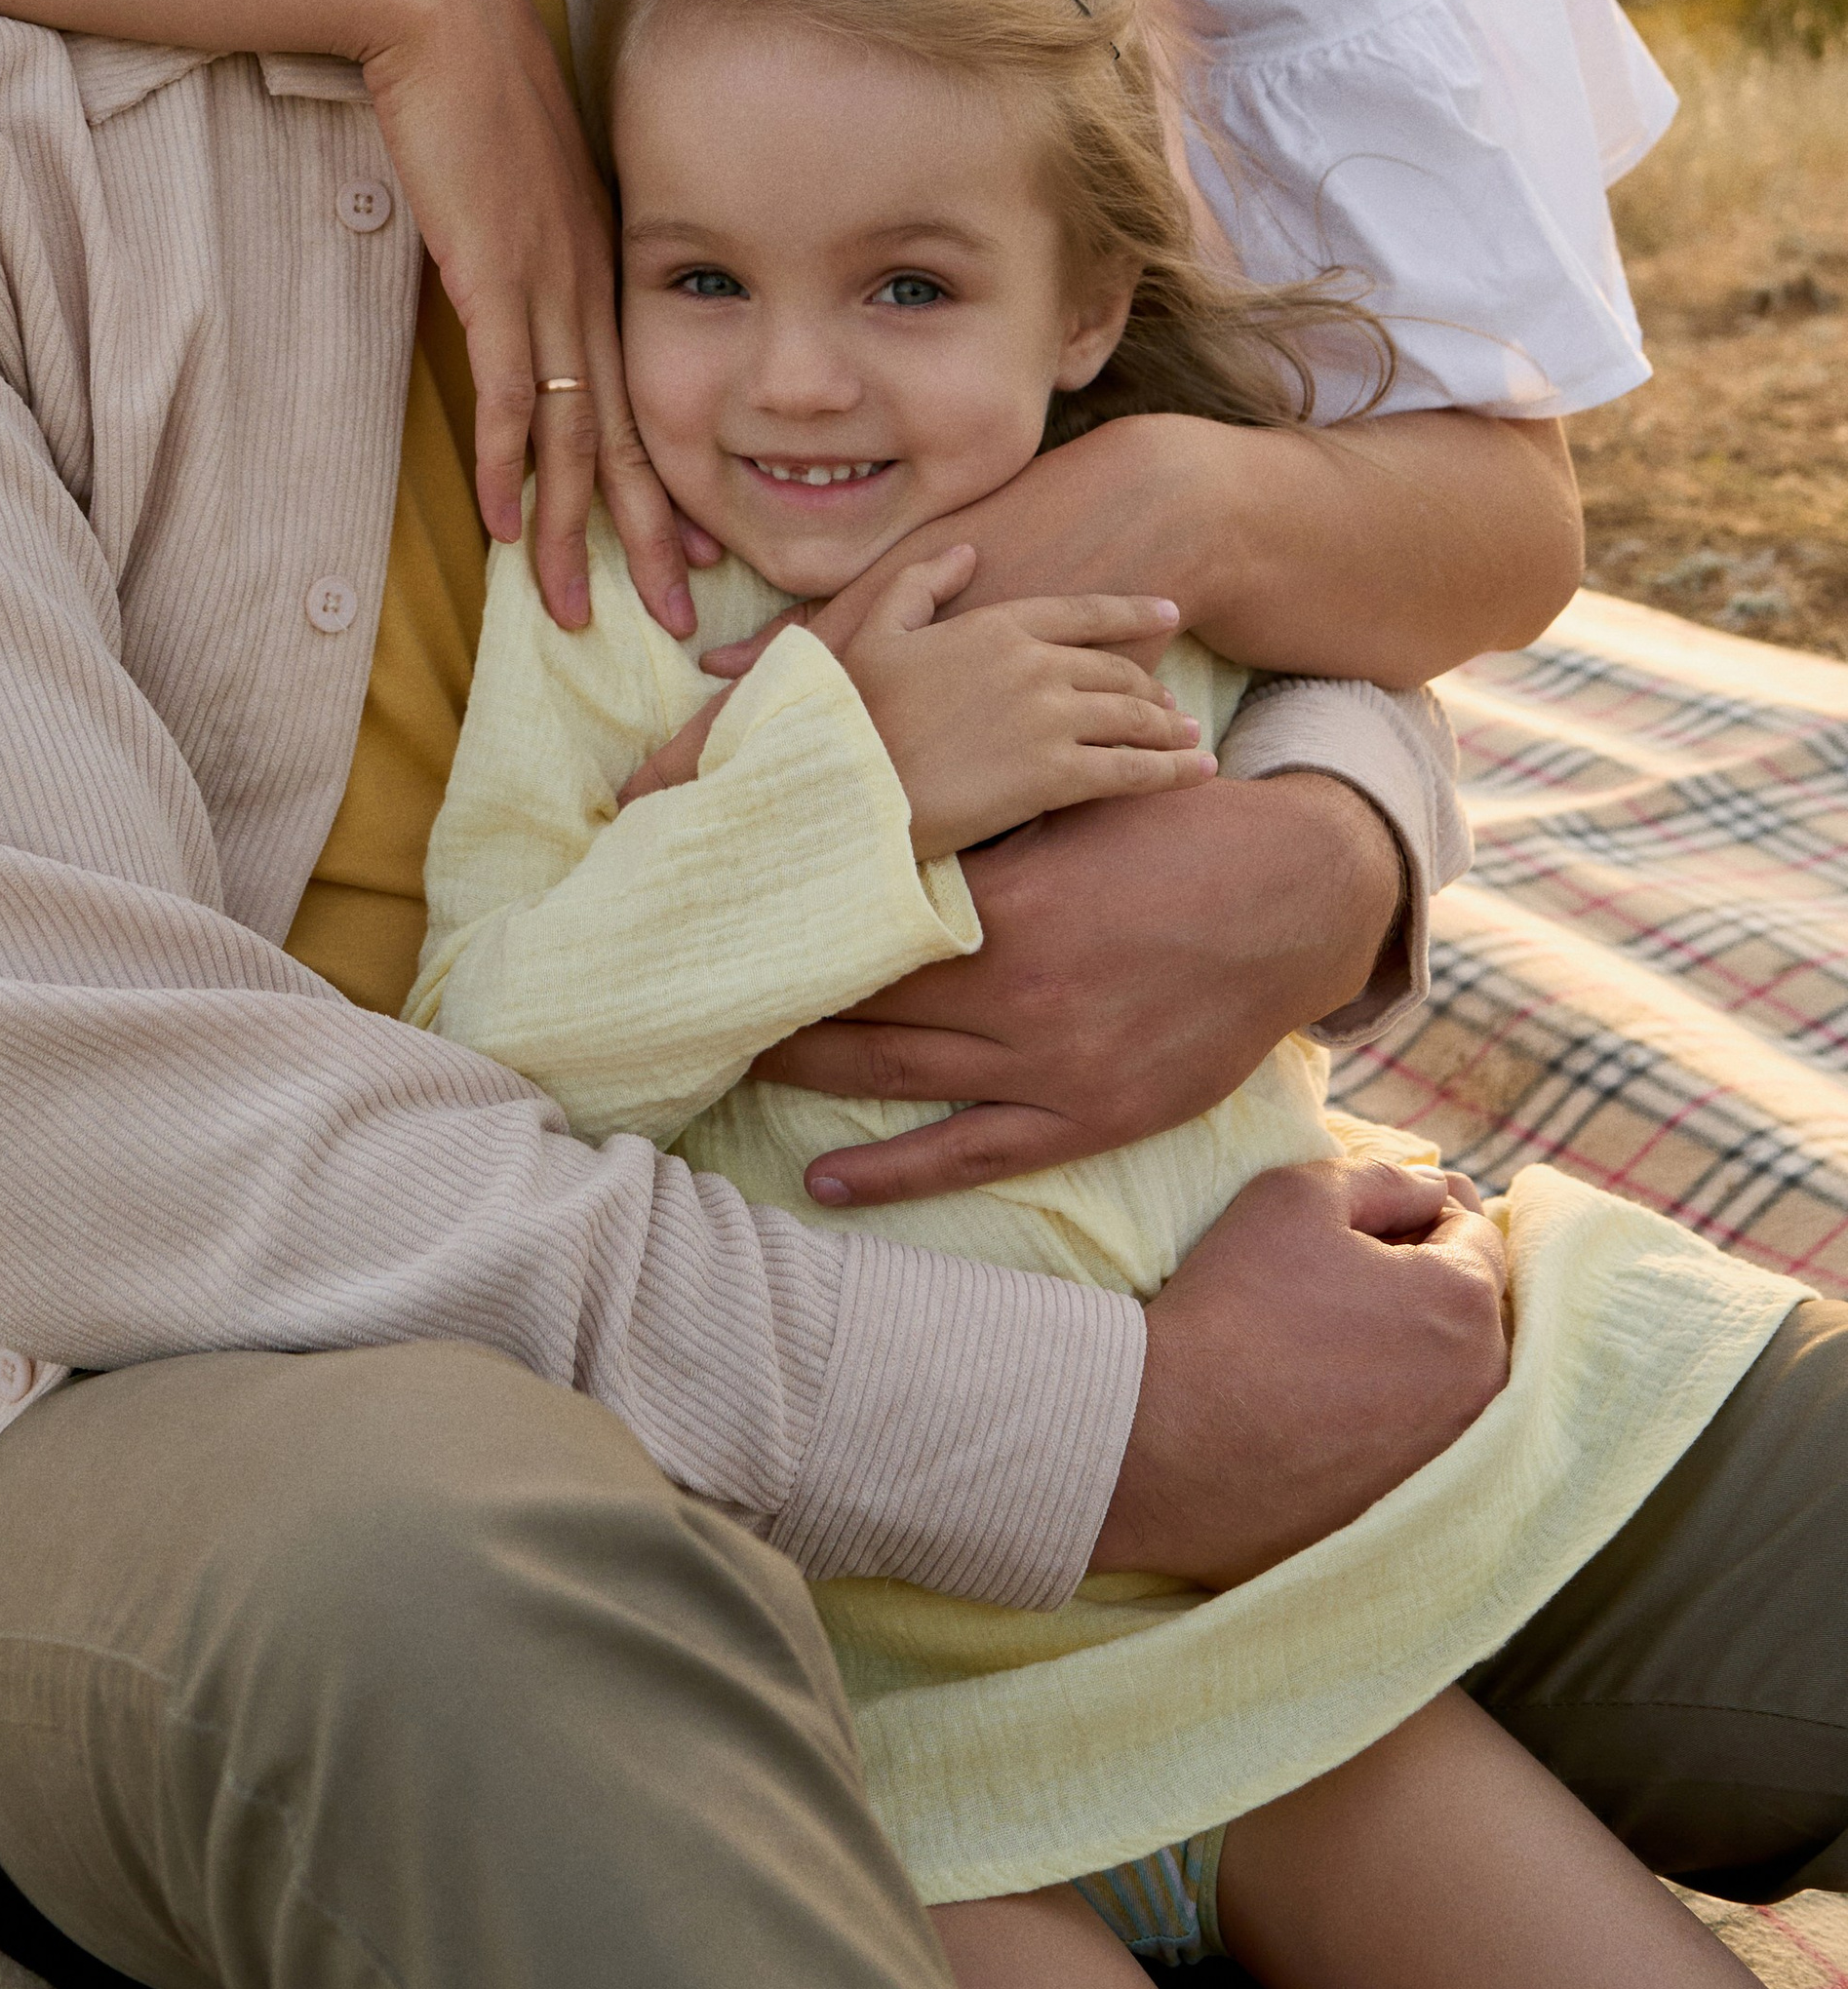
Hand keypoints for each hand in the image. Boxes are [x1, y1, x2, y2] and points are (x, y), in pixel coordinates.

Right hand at [362, 0, 690, 636]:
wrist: (450, 20)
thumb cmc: (478, 92)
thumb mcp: (523, 186)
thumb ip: (532, 248)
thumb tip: (514, 299)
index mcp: (606, 268)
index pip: (646, 400)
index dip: (667, 485)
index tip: (693, 555)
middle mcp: (593, 287)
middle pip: (630, 439)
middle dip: (654, 539)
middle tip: (681, 622)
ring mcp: (547, 284)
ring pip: (570, 435)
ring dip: (571, 531)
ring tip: (582, 610)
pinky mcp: (493, 274)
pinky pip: (505, 390)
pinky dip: (502, 462)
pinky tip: (501, 524)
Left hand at [753, 773, 1405, 1203]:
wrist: (1296, 899)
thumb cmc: (1175, 833)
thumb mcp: (1070, 805)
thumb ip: (975, 823)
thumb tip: (861, 814)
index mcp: (1005, 906)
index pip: (860, 924)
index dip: (784, 927)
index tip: (713, 924)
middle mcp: (1018, 994)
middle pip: (861, 1007)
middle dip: (774, 1003)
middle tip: (692, 1001)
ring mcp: (1054, 1065)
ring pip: (898, 1081)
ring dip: (809, 1076)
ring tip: (728, 1070)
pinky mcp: (1090, 1115)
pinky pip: (973, 1155)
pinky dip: (893, 1174)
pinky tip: (825, 1183)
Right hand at [837, 550, 1204, 856]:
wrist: (847, 781)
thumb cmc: (852, 710)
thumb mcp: (876, 630)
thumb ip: (923, 584)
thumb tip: (969, 552)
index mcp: (998, 627)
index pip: (1084, 614)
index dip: (1133, 613)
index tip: (1169, 614)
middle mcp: (1035, 666)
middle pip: (1117, 671)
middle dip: (1150, 686)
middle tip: (1171, 703)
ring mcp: (1050, 720)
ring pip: (1133, 717)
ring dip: (1168, 727)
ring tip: (1189, 738)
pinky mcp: (1054, 776)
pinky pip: (1132, 771)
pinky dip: (1174, 770)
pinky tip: (1200, 771)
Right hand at [1091, 1157, 1509, 1583]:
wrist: (1167, 1438)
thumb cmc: (1234, 1303)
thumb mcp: (1298, 1196)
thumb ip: (1384, 1178)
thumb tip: (1435, 1188)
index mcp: (1467, 1302)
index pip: (1472, 1232)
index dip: (1415, 1214)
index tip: (1352, 1230)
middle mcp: (1483, 1386)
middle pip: (1469, 1308)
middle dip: (1422, 1281)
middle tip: (1340, 1278)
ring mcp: (1451, 1455)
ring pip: (1449, 1375)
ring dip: (1410, 1347)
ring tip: (1330, 1339)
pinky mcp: (1411, 1504)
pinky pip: (1419, 1437)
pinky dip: (1388, 1411)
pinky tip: (1326, 1398)